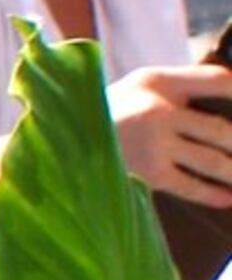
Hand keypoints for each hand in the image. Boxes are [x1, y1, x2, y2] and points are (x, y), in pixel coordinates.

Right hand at [110, 63, 231, 207]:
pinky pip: (193, 187)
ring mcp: (154, 145)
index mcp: (158, 82)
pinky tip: (227, 197)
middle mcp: (158, 111)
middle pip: (222, 131)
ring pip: (215, 162)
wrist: (65, 135)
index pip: (217, 81)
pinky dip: (215, 194)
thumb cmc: (115, 108)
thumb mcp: (144, 84)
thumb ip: (185, 85)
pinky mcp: (149, 173)